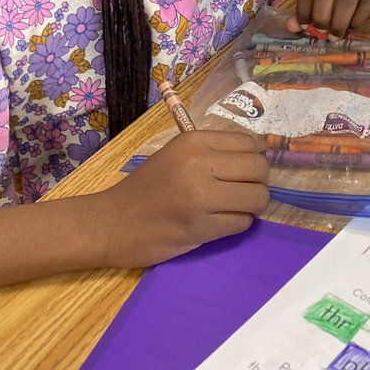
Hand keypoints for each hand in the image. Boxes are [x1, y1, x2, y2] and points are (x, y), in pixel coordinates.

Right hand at [95, 130, 269, 268]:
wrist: (110, 223)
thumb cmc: (146, 189)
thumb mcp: (177, 156)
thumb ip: (213, 153)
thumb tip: (257, 160)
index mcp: (193, 141)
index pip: (249, 144)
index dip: (251, 160)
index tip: (242, 173)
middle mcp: (198, 164)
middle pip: (259, 169)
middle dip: (257, 184)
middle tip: (243, 194)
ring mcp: (199, 197)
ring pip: (257, 197)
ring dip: (252, 207)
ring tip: (233, 210)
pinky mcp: (199, 228)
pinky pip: (242, 223)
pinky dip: (238, 225)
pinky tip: (219, 224)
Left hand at [288, 0, 369, 37]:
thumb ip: (308, 7)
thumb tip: (292, 27)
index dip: (303, 8)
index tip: (304, 27)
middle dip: (321, 15)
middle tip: (320, 32)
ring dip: (339, 21)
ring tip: (335, 36)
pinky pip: (365, 5)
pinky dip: (356, 20)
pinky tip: (351, 28)